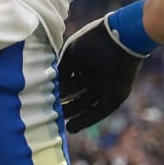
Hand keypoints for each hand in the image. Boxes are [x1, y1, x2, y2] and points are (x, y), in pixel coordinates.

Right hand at [56, 16, 146, 131]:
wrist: (119, 37)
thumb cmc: (93, 41)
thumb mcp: (71, 54)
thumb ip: (62, 70)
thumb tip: (53, 84)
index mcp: (82, 65)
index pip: (67, 83)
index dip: (57, 92)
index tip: (44, 99)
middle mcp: (93, 77)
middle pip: (76, 96)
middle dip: (64, 105)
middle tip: (49, 113)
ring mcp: (104, 86)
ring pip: (86, 105)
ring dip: (73, 114)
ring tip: (57, 122)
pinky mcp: (115, 95)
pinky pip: (99, 110)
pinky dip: (86, 119)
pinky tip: (71, 127)